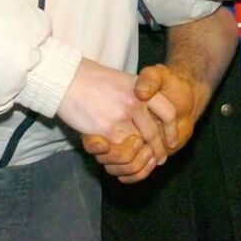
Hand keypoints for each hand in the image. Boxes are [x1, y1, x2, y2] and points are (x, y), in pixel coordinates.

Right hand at [60, 58, 178, 180]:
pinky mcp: (105, 129)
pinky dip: (121, 157)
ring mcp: (120, 116)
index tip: (171, 142)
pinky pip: (119, 150)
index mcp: (142, 89)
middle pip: (154, 134)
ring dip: (140, 157)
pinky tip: (122, 158)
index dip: (172, 130)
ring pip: (137, 146)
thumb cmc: (95, 80)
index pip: (168, 112)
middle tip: (160, 159)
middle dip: (157, 150)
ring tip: (142, 161)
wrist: (68, 79)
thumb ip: (139, 95)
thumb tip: (152, 116)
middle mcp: (135, 102)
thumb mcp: (124, 80)